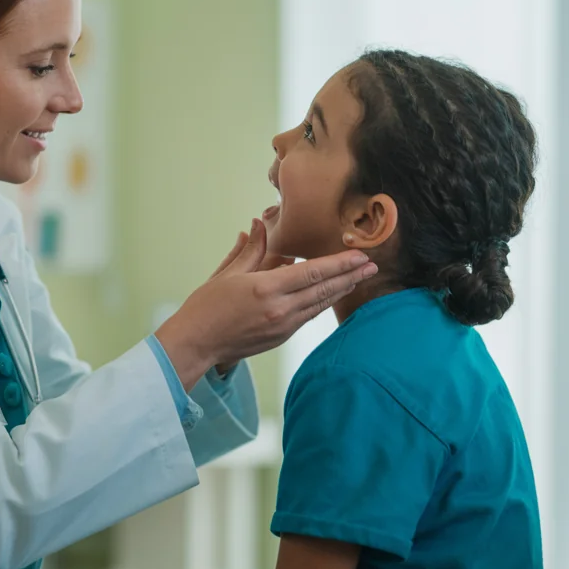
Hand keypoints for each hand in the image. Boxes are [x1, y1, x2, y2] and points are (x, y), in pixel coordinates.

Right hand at [156, 219, 376, 389]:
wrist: (196, 343)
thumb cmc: (206, 306)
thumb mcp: (227, 273)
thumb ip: (250, 249)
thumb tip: (259, 224)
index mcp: (266, 289)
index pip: (312, 272)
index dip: (339, 263)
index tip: (360, 255)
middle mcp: (280, 309)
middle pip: (324, 290)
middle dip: (350, 276)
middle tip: (372, 265)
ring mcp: (283, 326)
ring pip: (320, 304)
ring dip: (341, 290)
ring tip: (360, 278)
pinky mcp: (281, 338)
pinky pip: (308, 316)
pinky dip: (323, 303)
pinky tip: (332, 295)